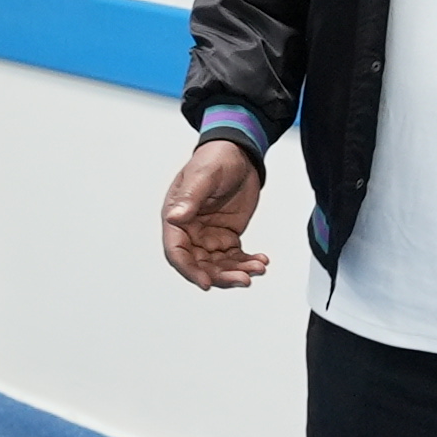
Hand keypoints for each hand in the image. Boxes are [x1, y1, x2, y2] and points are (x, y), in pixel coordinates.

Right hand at [159, 140, 267, 288]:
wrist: (239, 154)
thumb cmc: (215, 159)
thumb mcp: (203, 176)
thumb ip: (190, 198)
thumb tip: (174, 218)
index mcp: (176, 218)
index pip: (177, 252)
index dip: (189, 270)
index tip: (206, 282)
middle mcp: (190, 231)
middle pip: (200, 264)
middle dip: (221, 276)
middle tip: (243, 279)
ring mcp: (209, 235)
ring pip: (219, 265)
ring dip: (238, 271)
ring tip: (258, 268)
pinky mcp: (227, 236)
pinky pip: (235, 257)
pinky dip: (247, 262)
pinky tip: (261, 261)